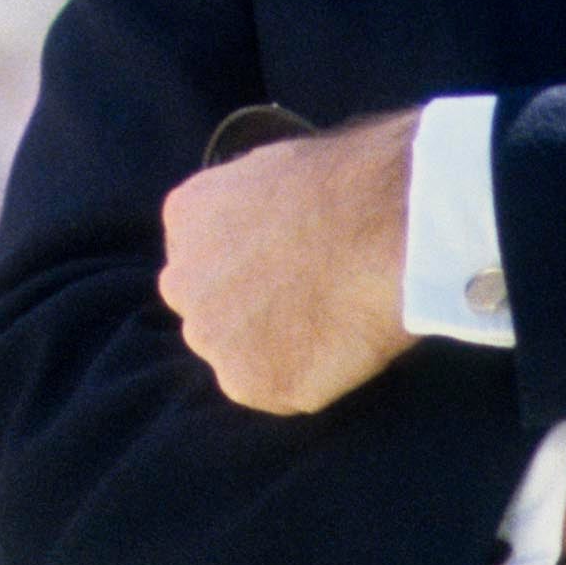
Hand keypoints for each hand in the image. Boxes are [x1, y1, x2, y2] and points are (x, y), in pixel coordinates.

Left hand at [157, 110, 417, 412]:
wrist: (383, 225)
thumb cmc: (349, 185)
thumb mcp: (272, 173)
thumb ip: (247, 214)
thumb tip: (264, 233)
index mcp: (185, 216)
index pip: (202, 256)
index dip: (247, 268)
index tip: (286, 268)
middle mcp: (182, 281)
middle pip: (210, 311)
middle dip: (248, 313)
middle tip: (308, 302)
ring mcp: (212, 338)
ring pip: (240, 357)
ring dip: (277, 350)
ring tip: (334, 321)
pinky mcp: (249, 384)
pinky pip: (280, 391)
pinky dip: (310, 379)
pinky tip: (343, 346)